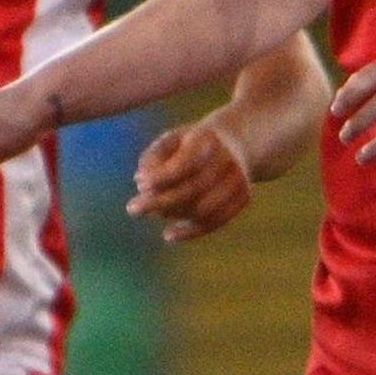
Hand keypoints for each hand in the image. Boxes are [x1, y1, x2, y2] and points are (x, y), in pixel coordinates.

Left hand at [128, 119, 254, 240]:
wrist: (234, 143)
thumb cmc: (190, 144)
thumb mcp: (169, 141)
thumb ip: (152, 157)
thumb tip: (140, 182)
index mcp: (208, 139)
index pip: (185, 164)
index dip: (161, 177)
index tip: (140, 185)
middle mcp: (227, 160)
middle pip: (192, 190)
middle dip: (159, 202)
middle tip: (132, 209)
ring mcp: (238, 180)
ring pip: (203, 209)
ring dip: (173, 214)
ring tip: (152, 211)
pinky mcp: (243, 198)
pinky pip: (216, 221)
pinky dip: (191, 232)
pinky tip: (168, 235)